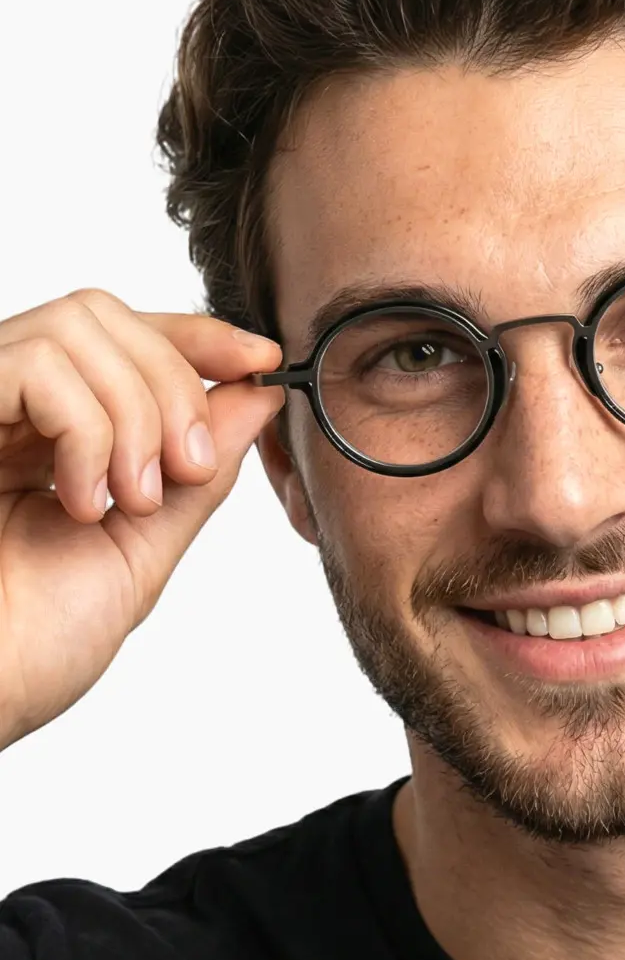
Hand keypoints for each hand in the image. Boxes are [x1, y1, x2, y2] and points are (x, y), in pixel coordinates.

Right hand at [0, 289, 285, 750]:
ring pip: (81, 326)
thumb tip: (256, 396)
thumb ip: (200, 473)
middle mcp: (7, 408)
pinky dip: (89, 430)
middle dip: (176, 386)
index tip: (263, 362)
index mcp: (51, 435)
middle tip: (183, 473)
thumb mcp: (144, 546)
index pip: (127, 340)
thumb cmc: (35, 643)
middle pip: (110, 316)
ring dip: (136, 414)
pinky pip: (38, 364)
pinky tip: (82, 498)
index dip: (200, 337)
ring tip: (129, 499)